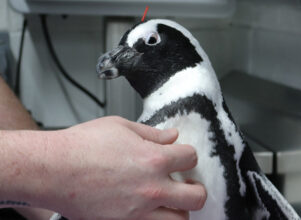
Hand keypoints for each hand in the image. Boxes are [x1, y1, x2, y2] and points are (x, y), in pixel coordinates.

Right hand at [41, 116, 205, 219]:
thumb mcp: (120, 127)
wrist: (53, 169)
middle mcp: (151, 188)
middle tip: (187, 183)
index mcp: (153, 159)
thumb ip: (152, 133)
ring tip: (169, 200)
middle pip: (196, 196)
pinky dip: (154, 218)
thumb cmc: (81, 146)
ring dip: (179, 209)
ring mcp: (138, 211)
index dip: (189, 154)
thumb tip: (172, 136)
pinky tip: (148, 209)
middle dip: (196, 188)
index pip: (191, 157)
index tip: (183, 155)